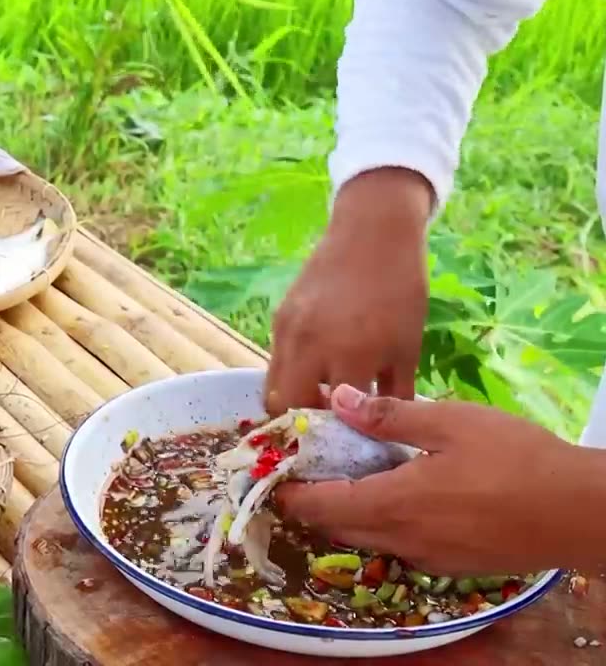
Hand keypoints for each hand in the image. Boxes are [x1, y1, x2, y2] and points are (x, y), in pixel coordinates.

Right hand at [265, 168, 432, 414]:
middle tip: (326, 436)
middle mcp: (311, 346)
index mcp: (351, 354)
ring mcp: (288, 331)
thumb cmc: (402, 290)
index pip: (334, 416)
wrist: (373, 233)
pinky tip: (314, 378)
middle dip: (304, 428)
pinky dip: (290, 379)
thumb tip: (387, 433)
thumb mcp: (407, 346)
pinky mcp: (278, 319)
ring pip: (273, 388)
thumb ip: (394, 394)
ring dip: (291, 405)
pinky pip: (275, 363)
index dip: (339, 438)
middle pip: (289, 408)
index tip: (349, 449)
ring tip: (317, 411)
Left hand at [274, 384, 604, 575]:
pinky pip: (397, 546)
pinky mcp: (449, 565)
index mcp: (392, 504)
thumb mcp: (451, 423)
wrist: (580, 512)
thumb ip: (388, 416)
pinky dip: (382, 521)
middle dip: (313, 500)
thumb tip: (336, 399)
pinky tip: (398, 491)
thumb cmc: (517, 459)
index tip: (277, 467)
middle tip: (310, 463)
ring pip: (365, 538)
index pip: (316, 507)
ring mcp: (425, 558)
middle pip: (334, 527)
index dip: (289, 491)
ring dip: (347, 511)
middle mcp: (400, 539)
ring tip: (350, 471)